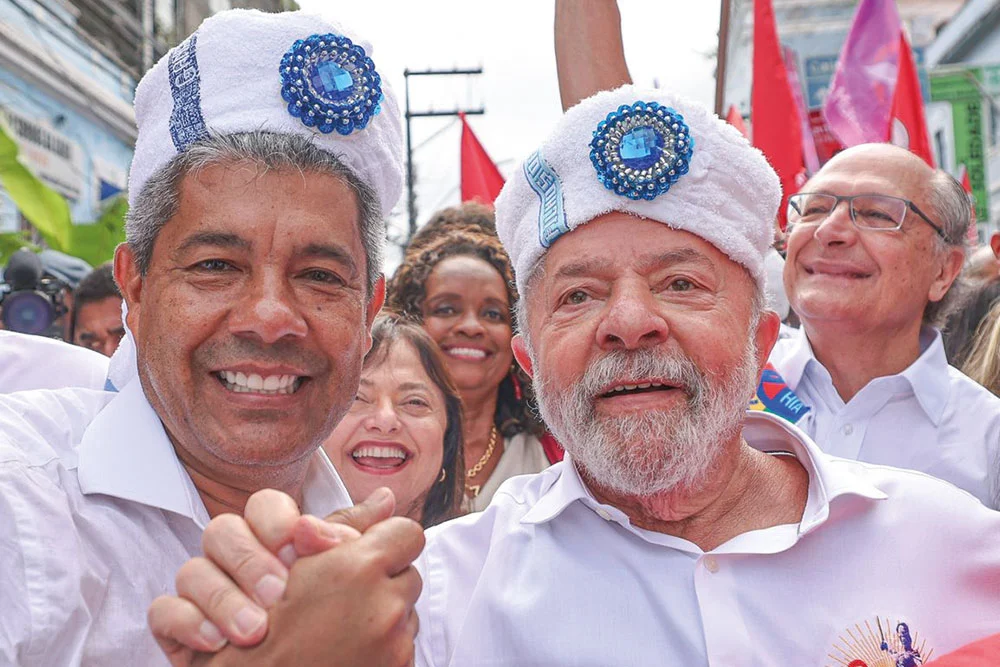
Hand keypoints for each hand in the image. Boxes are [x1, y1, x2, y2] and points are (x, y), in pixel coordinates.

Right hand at [149, 487, 408, 665]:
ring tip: (257, 629)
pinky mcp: (179, 629)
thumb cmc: (322, 631)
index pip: (266, 506)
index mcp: (274, 544)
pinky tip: (217, 643)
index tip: (312, 547)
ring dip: (226, 597)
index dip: (283, 522)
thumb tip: (389, 502)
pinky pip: (165, 610)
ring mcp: (204, 594)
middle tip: (281, 592)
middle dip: (254, 559)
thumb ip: (358, 541)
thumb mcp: (346, 581)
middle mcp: (236, 562)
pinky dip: (190, 623)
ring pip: (192, 567)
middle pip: (224, 529)